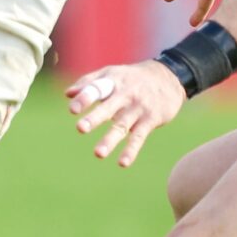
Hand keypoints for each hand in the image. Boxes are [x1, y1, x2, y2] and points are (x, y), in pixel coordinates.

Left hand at [65, 61, 186, 167]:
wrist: (169, 77)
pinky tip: (122, 163)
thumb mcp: (112, 73)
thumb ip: (89, 82)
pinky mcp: (150, 120)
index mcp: (113, 82)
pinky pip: (139, 137)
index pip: (97, 89)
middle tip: (80, 128)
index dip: (84, 98)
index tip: (72, 109)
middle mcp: (125, 95)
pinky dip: (131, 150)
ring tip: (98, 154)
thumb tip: (67, 94)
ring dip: (110, 140)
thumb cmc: (132, 77)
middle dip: (94, 118)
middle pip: (108, 108)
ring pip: (122, 126)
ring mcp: (138, 109)